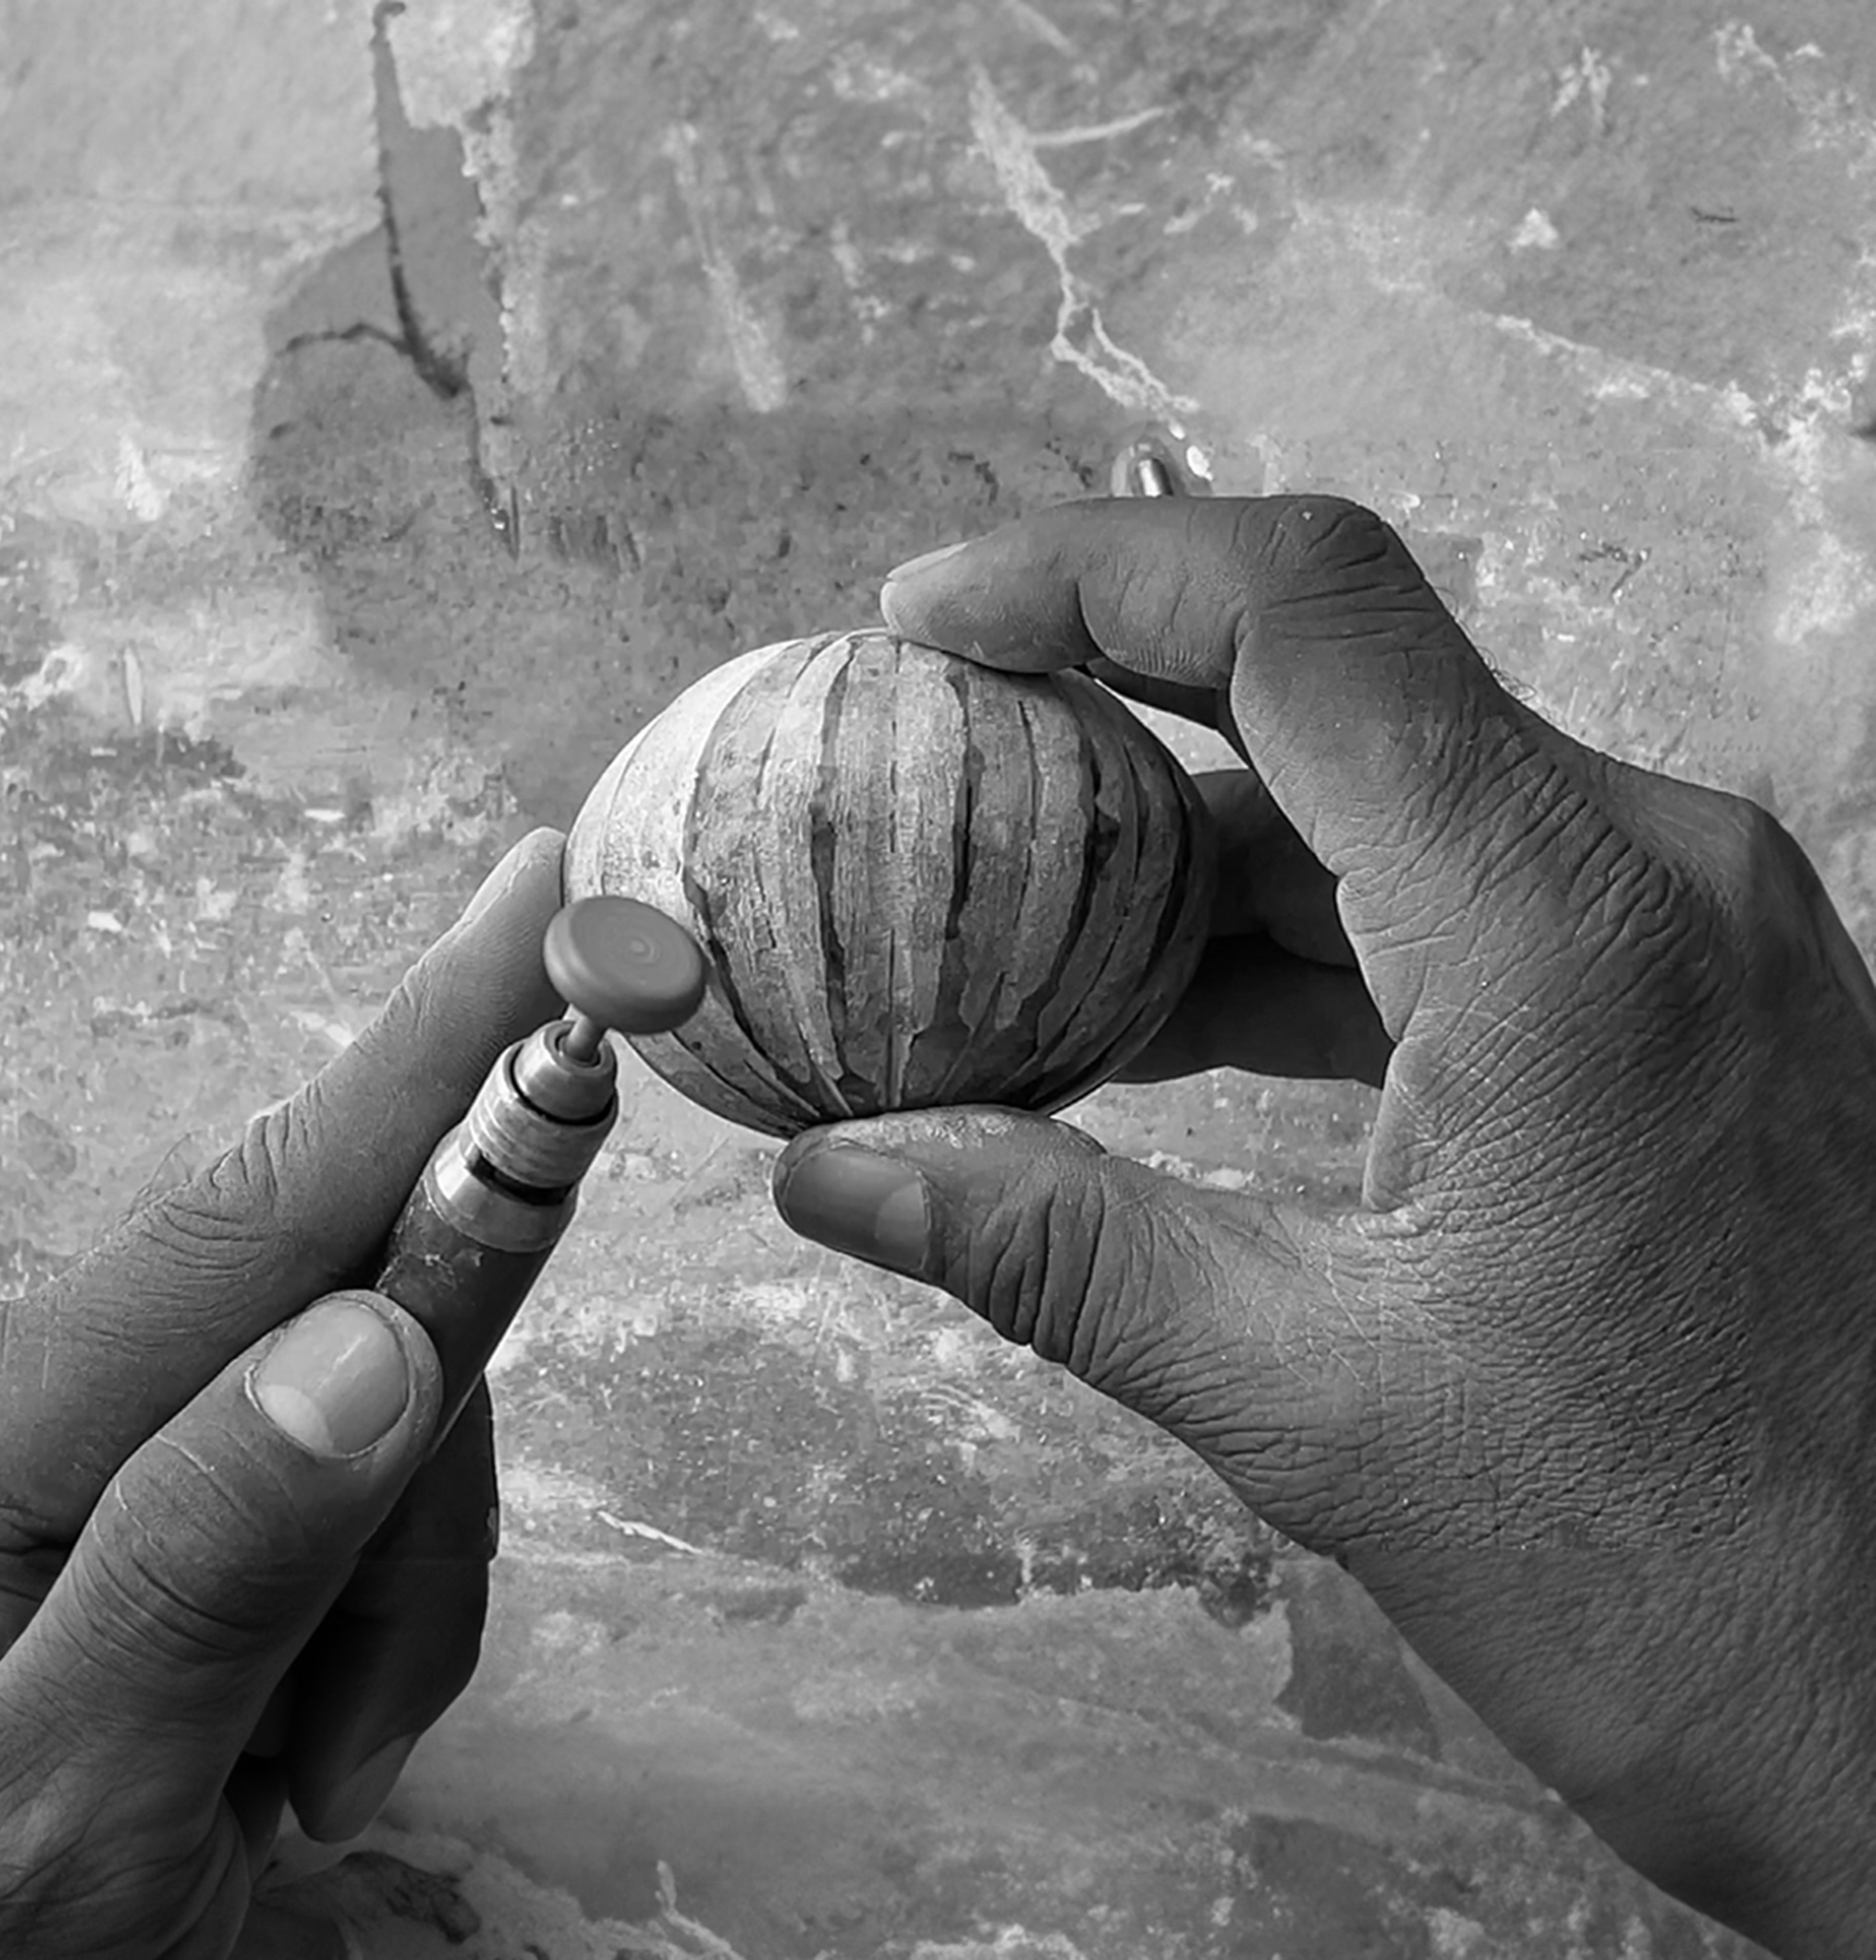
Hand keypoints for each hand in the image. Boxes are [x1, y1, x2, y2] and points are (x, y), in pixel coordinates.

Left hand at [0, 828, 566, 1958]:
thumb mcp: (52, 1819)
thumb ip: (203, 1571)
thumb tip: (379, 1340)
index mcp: (4, 1427)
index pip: (273, 1197)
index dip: (434, 1041)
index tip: (545, 893)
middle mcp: (61, 1385)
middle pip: (368, 1325)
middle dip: (419, 1507)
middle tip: (353, 1736)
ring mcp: (115, 1433)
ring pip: (386, 1410)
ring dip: (397, 1589)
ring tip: (299, 1772)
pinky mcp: (165, 1483)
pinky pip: (350, 1476)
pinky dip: (370, 1607)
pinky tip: (286, 1740)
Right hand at [771, 497, 1875, 1957]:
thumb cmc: (1686, 1575)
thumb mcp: (1324, 1408)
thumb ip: (1059, 1253)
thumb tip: (834, 1174)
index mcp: (1567, 932)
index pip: (1303, 615)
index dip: (1086, 571)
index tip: (921, 613)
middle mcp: (1647, 874)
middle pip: (1329, 680)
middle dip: (1101, 699)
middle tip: (921, 753)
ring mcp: (1676, 931)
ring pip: (1376, 798)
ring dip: (1181, 848)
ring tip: (993, 924)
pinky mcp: (1668, 1002)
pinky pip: (1436, 903)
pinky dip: (1279, 939)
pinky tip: (1142, 1021)